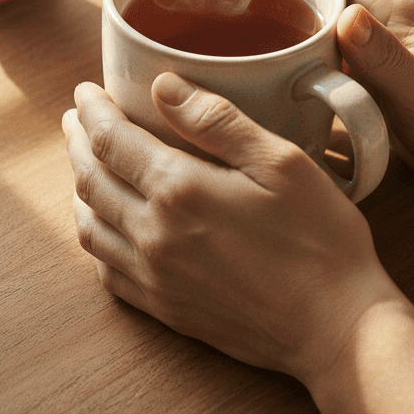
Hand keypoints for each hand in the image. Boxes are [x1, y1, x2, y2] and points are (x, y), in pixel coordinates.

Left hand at [62, 74, 404, 387]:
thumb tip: (163, 86)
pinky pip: (106, 269)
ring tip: (84, 163)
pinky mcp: (165, 308)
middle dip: (77, 142)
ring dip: (79, 187)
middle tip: (77, 119)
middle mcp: (153, 234)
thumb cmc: (319, 239)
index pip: (110, 139)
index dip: (92, 110)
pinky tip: (105, 225)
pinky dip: (94, 237)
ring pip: (89, 225)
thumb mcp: (280, 162)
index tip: (85, 92)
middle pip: (90, 179)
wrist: (337, 328)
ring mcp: (155, 276)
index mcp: (179, 189)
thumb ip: (217, 120)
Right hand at [238, 0, 413, 202]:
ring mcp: (370, 42)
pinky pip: (315, 40)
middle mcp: (376, 16)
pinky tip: (259, 62)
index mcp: (389, 7)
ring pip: (310, 5)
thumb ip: (384, 57)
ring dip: (272, 2)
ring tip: (224, 13)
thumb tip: (345, 17)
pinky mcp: (364, 71)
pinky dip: (284, 40)